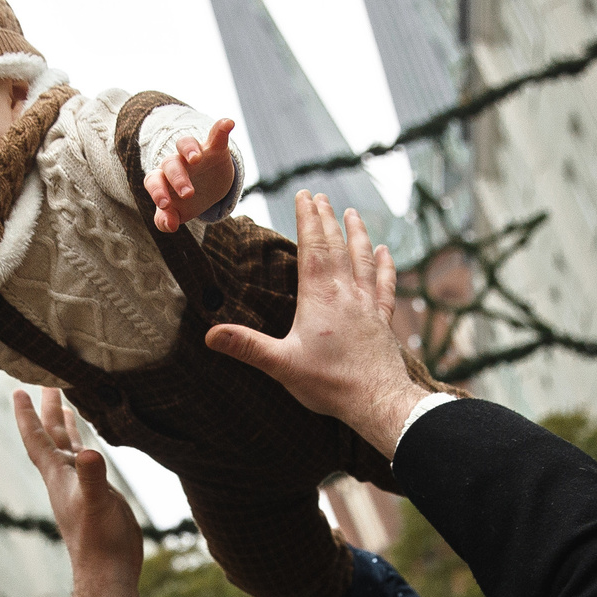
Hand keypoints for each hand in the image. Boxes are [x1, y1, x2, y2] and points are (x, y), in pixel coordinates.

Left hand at [11, 387, 143, 596]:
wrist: (107, 571)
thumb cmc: (98, 541)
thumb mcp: (96, 504)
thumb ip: (92, 477)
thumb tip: (88, 452)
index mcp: (58, 476)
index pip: (37, 439)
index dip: (28, 415)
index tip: (18, 390)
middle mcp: (64, 478)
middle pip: (50, 436)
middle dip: (47, 409)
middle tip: (45, 380)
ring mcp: (80, 486)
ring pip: (67, 447)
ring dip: (63, 425)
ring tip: (63, 403)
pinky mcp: (96, 495)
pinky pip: (86, 462)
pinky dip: (84, 445)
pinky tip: (89, 442)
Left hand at [146, 118, 236, 230]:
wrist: (209, 188)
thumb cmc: (186, 201)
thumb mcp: (177, 213)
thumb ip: (166, 220)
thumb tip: (169, 225)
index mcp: (163, 179)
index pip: (153, 180)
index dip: (157, 191)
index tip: (166, 205)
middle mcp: (176, 163)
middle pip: (170, 164)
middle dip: (177, 178)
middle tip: (188, 194)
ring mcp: (195, 154)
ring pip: (185, 143)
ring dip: (189, 149)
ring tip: (196, 158)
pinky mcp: (214, 148)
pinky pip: (216, 134)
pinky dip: (221, 128)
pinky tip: (229, 123)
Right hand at [205, 194, 424, 456]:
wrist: (378, 401)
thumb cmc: (330, 383)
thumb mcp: (281, 365)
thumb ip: (247, 347)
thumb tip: (210, 334)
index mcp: (319, 296)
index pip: (312, 246)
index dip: (307, 218)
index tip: (304, 195)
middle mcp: (346, 292)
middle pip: (336, 246)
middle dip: (326, 219)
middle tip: (320, 196)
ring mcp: (368, 304)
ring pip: (363, 258)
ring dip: (356, 234)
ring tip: (351, 213)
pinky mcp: (383, 320)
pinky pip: (385, 284)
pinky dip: (385, 265)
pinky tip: (385, 252)